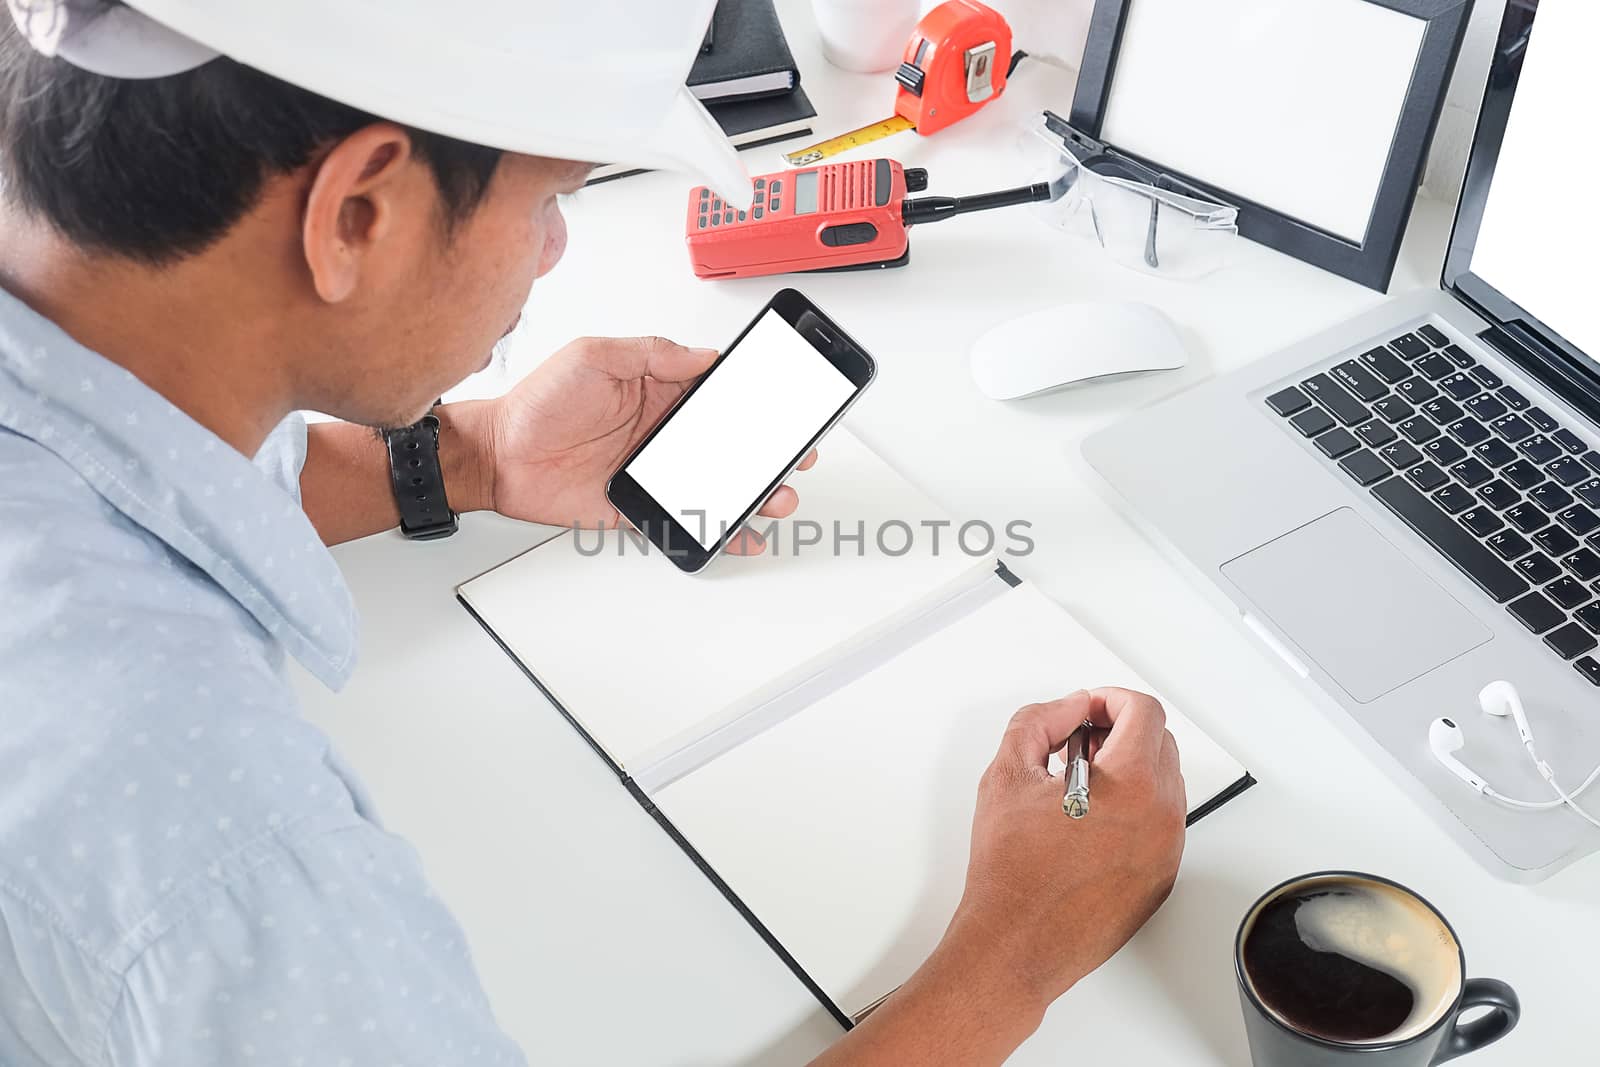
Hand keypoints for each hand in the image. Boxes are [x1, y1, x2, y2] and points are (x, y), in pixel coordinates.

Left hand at [474, 336, 815, 552]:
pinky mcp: (640, 506)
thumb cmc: (537, 403)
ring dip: (752, 491)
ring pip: (717, 483)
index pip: (720, 392)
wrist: (497, 456)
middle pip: (731, 442)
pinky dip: (715, 529)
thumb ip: (648, 354)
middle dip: (769, 450)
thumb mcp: (592, 357)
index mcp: (659, 390)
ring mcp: (655, 470)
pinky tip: (739, 532)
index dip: (755, 399)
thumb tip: (700, 355)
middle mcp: (663, 431)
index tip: (784, 403)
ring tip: (776, 496)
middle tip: (795, 454)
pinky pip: (685, 521)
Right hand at [946, 687, 1185, 1011]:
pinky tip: (1089, 819)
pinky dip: (1133, 806)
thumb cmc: (1011, 872)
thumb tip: (1068, 709)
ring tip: (1078, 782)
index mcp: (1134, 785)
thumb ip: (1039, 721)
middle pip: (1160, 741)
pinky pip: (1160, 822)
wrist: (1016, 942)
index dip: (1109, 698)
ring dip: (1129, 767)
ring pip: (1164, 782)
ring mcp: (1167, 851)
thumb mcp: (1008, 774)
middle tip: (1078, 740)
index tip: (1086, 709)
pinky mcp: (1160, 879)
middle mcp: (1162, 817)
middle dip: (1119, 729)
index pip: (1144, 711)